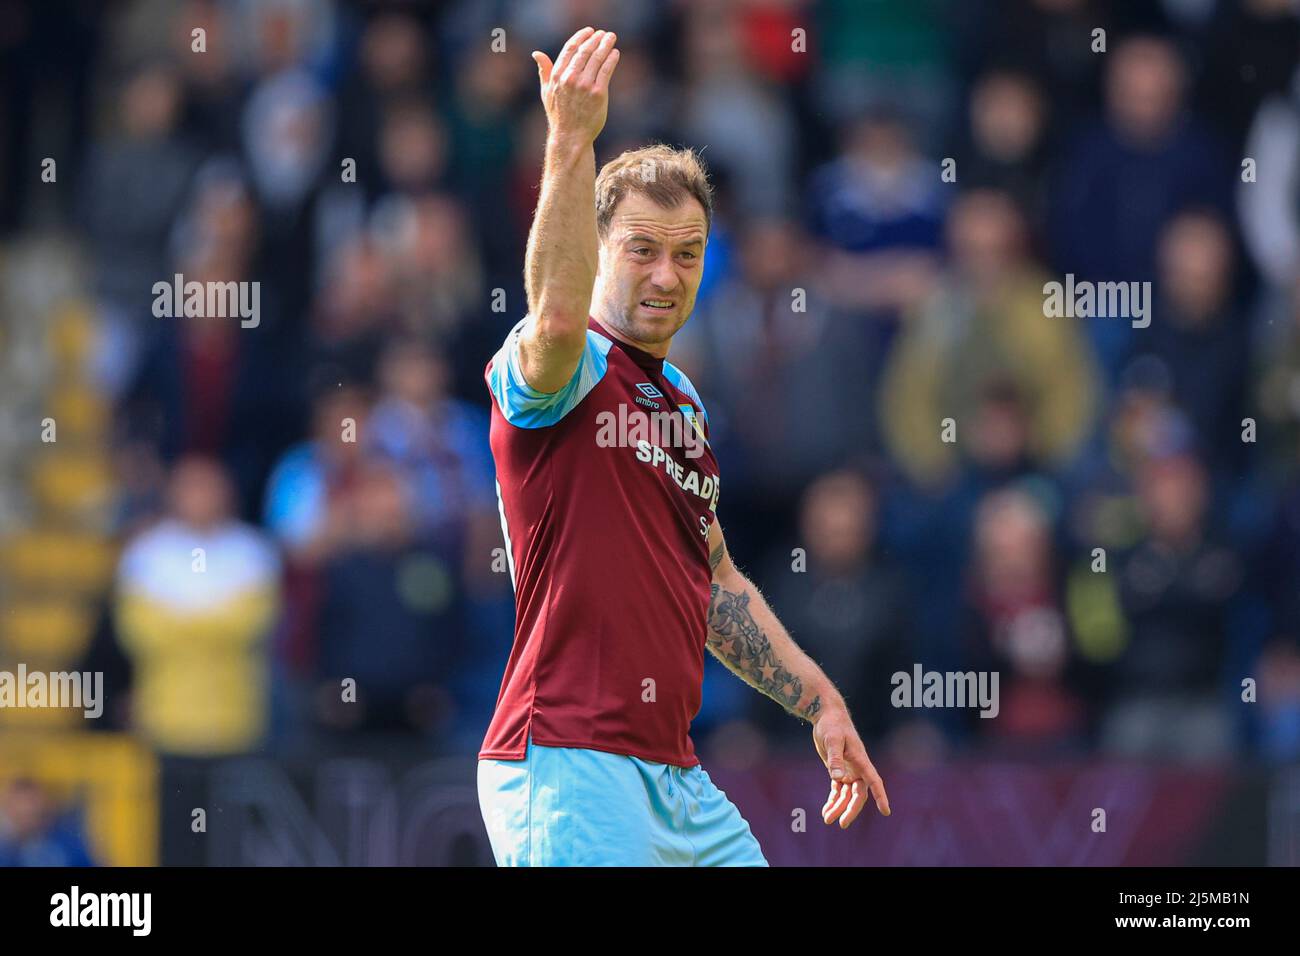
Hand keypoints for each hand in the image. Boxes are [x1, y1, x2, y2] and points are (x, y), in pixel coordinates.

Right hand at [532, 27, 619, 144]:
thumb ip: (544, 71)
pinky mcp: (598, 94)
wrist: (570, 137)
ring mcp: (585, 86)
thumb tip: (536, 54)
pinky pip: (606, 71)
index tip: (590, 31)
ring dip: (606, 45)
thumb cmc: (559, 115)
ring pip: (597, 58)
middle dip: (596, 39)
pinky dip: (612, 59)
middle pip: (585, 51)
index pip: (570, 49)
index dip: (581, 37)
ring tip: (611, 38)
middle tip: (604, 34)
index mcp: (557, 76)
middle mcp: (570, 79)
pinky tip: (615, 53)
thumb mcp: (547, 92)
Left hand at [813, 704, 890, 826]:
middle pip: (858, 794)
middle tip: (841, 824)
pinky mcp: (838, 770)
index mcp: (860, 760)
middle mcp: (857, 768)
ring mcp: (848, 770)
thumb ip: (835, 759)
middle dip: (851, 809)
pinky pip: (838, 790)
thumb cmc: (832, 725)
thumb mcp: (832, 740)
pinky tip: (826, 811)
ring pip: (847, 795)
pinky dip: (833, 800)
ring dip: (838, 807)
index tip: (885, 811)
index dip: (880, 796)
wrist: (826, 716)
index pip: (873, 781)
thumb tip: (838, 779)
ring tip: (827, 819)